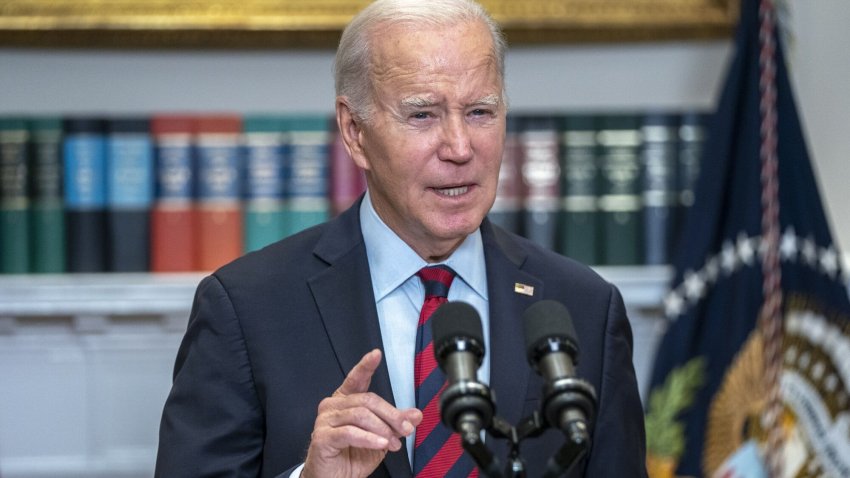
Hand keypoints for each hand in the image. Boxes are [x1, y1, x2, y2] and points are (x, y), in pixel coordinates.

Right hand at [302, 349, 422, 477]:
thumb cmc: (353, 455)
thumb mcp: (381, 437)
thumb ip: (395, 423)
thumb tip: (416, 414)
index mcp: (346, 400)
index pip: (356, 378)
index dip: (366, 366)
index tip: (376, 354)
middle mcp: (333, 405)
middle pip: (367, 400)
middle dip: (391, 414)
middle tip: (406, 429)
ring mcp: (325, 420)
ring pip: (360, 415)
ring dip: (382, 429)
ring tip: (394, 443)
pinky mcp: (322, 437)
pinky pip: (349, 432)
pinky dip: (369, 438)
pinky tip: (381, 444)